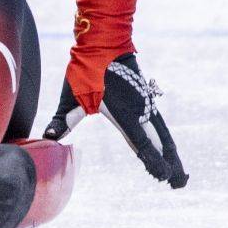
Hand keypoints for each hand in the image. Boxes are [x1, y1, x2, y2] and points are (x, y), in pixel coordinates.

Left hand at [42, 52, 186, 188]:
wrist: (104, 42)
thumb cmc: (86, 70)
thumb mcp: (71, 97)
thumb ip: (62, 120)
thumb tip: (47, 137)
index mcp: (124, 114)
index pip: (142, 143)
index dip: (153, 161)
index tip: (162, 177)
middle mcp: (140, 111)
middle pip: (161, 143)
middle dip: (170, 164)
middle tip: (180, 185)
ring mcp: (146, 104)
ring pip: (165, 134)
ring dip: (173, 154)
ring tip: (181, 175)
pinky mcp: (147, 99)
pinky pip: (161, 124)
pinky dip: (167, 140)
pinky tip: (169, 149)